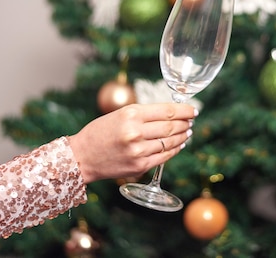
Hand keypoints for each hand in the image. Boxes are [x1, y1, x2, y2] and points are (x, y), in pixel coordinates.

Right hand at [68, 103, 196, 183]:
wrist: (81, 157)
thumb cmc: (99, 133)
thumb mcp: (119, 115)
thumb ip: (143, 114)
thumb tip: (169, 114)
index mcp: (131, 114)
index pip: (167, 111)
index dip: (184, 110)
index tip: (193, 110)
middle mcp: (136, 132)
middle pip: (171, 127)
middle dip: (185, 123)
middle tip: (191, 121)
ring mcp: (138, 151)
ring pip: (169, 142)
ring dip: (182, 136)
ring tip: (187, 132)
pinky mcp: (139, 166)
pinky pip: (164, 156)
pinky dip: (174, 149)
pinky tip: (179, 145)